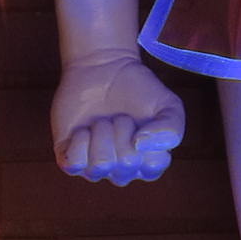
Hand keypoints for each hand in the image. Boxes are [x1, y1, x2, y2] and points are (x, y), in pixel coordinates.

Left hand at [55, 50, 187, 185]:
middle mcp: (120, 171)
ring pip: (100, 166)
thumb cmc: (139, 90)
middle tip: (119, 115)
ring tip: (101, 120)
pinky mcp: (69, 157)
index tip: (142, 119)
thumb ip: (171, 130)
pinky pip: (75, 165)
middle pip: (126, 164)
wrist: (104, 68)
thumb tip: (140, 145)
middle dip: (123, 129)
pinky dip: (80, 142)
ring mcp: (94, 166)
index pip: (153, 166)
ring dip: (102, 133)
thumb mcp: (169, 106)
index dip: (148, 138)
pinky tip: (83, 129)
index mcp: (146, 164)